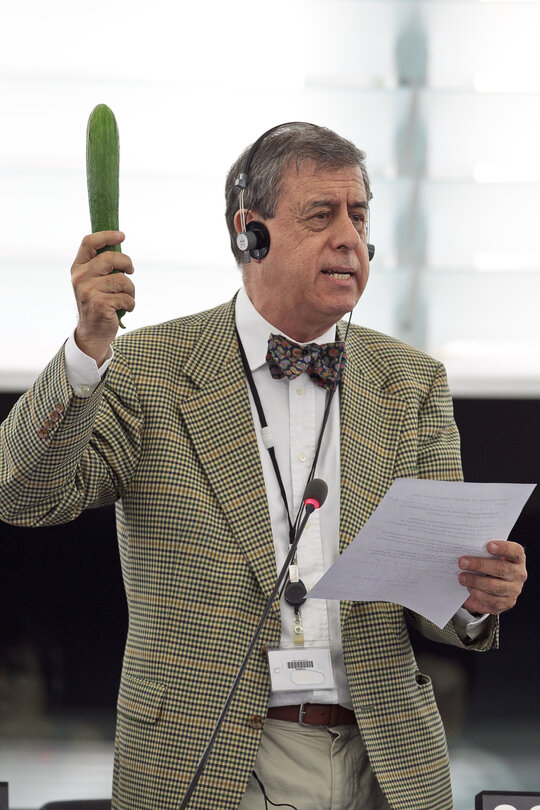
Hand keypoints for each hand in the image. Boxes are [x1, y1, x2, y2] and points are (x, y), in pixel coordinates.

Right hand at [71, 231, 134, 363]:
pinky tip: (124, 309)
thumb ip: (101, 265)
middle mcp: (80, 278)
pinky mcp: (100, 305)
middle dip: (127, 264)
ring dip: (131, 290)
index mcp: (78, 268)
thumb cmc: (98, 303)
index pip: (89, 243)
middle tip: (131, 271)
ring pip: (122, 280)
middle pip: (111, 258)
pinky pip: (126, 298)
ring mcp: (89, 291)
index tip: (122, 236)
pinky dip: (131, 304)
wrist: (92, 332)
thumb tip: (119, 241)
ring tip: (126, 297)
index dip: (107, 236)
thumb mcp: (94, 281)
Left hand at [459, 540, 526, 614]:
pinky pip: (491, 600)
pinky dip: (477, 593)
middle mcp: (519, 574)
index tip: (489, 546)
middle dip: (479, 565)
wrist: (494, 585)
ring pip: (494, 586)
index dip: (503, 548)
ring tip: (462, 578)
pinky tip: (469, 588)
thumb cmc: (490, 564)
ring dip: (475, 581)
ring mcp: (514, 590)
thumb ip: (483, 551)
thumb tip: (465, 548)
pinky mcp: (507, 603)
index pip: (516, 551)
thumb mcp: (489, 556)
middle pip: (501, 569)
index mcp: (517, 558)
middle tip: (462, 562)